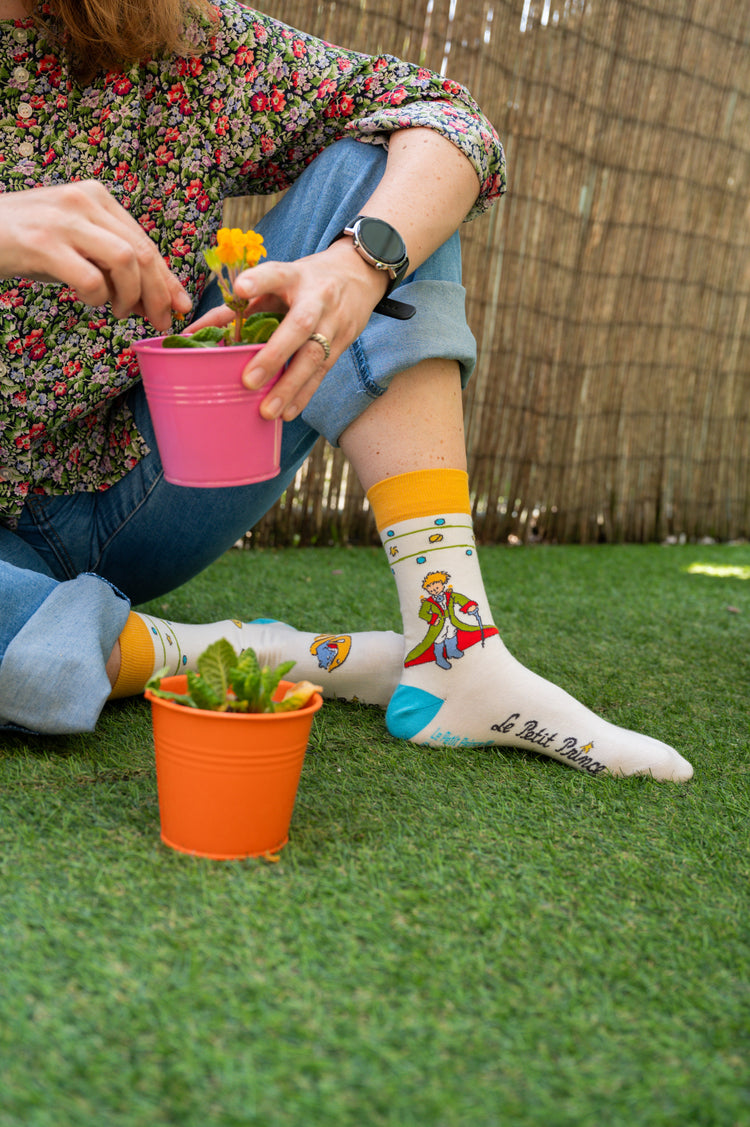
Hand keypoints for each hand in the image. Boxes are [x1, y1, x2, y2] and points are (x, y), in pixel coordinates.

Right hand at [0, 181, 191, 329]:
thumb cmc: (25, 242)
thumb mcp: (75, 245)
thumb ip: (113, 266)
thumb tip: (156, 302)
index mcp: (96, 197)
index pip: (146, 242)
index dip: (168, 279)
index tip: (179, 307)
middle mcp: (83, 201)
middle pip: (143, 252)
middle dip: (159, 294)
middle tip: (160, 322)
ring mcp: (63, 221)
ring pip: (126, 261)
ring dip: (132, 296)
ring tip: (119, 311)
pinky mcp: (42, 244)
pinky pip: (90, 279)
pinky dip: (98, 298)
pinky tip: (89, 301)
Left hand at [188, 238, 388, 420]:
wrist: (358, 276)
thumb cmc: (304, 282)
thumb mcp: (275, 283)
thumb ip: (238, 307)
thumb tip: (196, 332)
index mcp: (294, 277)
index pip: (277, 275)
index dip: (259, 280)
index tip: (239, 289)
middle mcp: (317, 299)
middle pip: (299, 326)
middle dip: (274, 355)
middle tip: (248, 381)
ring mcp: (334, 323)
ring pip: (314, 356)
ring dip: (290, 386)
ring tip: (268, 411)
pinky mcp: (342, 343)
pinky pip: (322, 372)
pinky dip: (304, 394)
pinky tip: (288, 412)